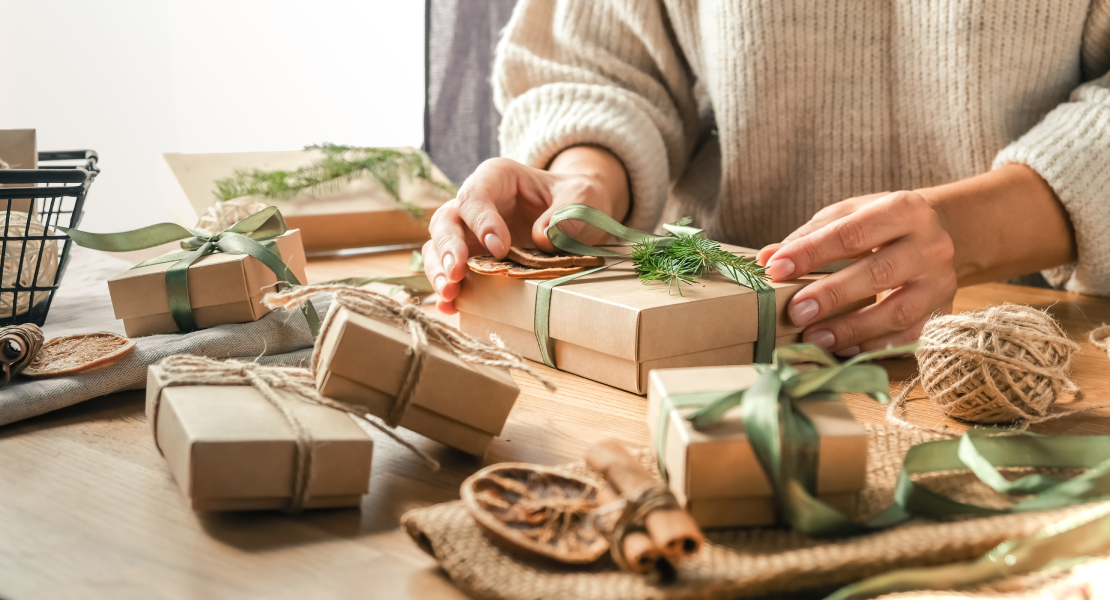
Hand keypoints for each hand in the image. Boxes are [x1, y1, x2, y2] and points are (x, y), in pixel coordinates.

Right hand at [423, 147, 628, 313]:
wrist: (577, 215)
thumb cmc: (575, 198)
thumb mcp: (581, 197)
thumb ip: (566, 213)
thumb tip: (542, 239)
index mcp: (496, 178)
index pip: (476, 195)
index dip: (482, 222)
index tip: (500, 249)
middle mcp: (474, 204)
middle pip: (446, 220)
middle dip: (448, 248)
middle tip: (457, 273)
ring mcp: (468, 232)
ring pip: (438, 247)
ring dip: (440, 271)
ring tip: (449, 294)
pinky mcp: (471, 258)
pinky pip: (450, 271)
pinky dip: (448, 289)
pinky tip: (450, 306)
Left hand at [756, 191, 956, 355]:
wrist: (939, 234)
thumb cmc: (881, 224)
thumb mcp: (849, 215)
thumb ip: (809, 235)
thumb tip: (766, 259)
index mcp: (905, 210)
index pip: (852, 233)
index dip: (812, 252)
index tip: (775, 269)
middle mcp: (931, 245)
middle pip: (878, 274)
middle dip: (832, 295)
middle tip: (795, 312)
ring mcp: (941, 281)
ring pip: (897, 312)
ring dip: (851, 329)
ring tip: (814, 338)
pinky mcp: (943, 311)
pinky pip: (909, 336)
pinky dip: (873, 346)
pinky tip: (843, 350)